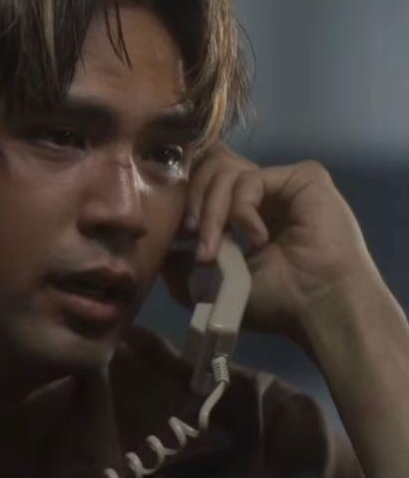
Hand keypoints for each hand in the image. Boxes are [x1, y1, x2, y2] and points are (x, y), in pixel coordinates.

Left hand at [161, 143, 381, 345]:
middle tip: (192, 240)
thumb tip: (159, 249)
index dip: (185, 199)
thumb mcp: (214, 286)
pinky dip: (242, 210)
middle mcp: (263, 195)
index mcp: (244, 214)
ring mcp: (283, 185)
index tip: (176, 233)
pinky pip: (251, 179)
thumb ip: (183, 266)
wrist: (318, 306)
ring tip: (216, 250)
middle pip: (209, 171)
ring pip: (224, 175)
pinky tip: (256, 238)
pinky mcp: (304, 177)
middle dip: (193, 205)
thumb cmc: (275, 302)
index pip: (205, 183)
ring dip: (212, 214)